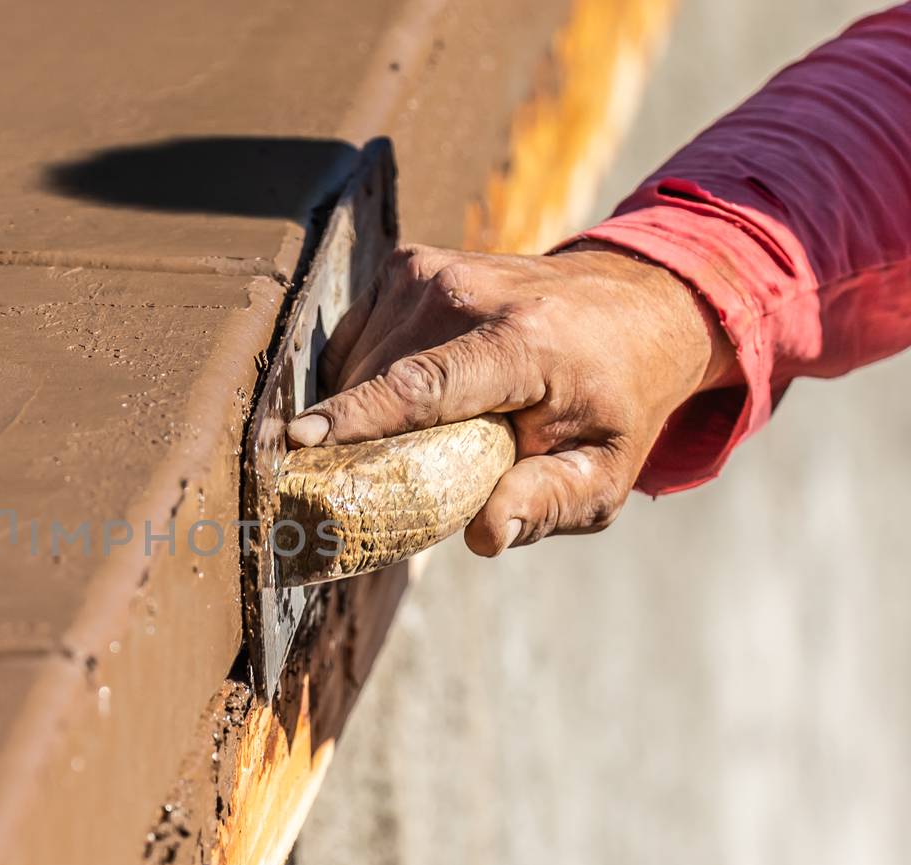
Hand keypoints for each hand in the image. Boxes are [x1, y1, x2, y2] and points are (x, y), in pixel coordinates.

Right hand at [286, 242, 737, 555]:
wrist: (630, 306)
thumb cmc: (612, 404)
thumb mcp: (604, 472)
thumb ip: (549, 504)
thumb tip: (483, 535)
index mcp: (523, 342)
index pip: (424, 385)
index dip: (358, 416)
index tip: (300, 441)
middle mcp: (469, 293)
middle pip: (378, 381)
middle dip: (371, 439)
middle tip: (402, 476)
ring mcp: (431, 270)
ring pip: (354, 361)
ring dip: (365, 407)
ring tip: (420, 427)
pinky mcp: (408, 264)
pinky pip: (352, 338)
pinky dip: (362, 375)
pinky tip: (404, 392)